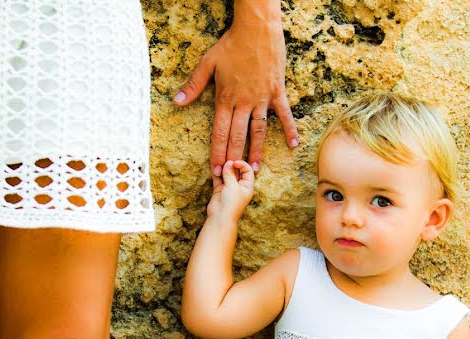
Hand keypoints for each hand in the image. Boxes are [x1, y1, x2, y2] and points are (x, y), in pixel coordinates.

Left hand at [172, 9, 298, 175]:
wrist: (257, 29)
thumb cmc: (231, 44)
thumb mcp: (207, 63)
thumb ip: (193, 85)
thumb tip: (176, 101)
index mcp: (225, 98)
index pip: (219, 132)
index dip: (216, 152)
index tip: (215, 170)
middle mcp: (243, 102)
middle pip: (237, 136)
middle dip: (232, 158)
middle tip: (231, 177)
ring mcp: (261, 99)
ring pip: (258, 130)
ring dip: (257, 150)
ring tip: (255, 169)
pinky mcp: (276, 92)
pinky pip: (284, 114)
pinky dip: (289, 129)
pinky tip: (293, 144)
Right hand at [207, 160, 254, 222]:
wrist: (220, 218)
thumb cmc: (231, 204)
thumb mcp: (233, 187)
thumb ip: (230, 174)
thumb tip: (228, 162)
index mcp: (247, 186)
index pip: (248, 170)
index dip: (242, 164)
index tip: (234, 162)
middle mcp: (239, 185)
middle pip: (237, 171)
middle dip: (231, 165)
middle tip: (225, 161)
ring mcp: (229, 187)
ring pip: (227, 174)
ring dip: (223, 168)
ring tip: (219, 163)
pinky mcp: (220, 189)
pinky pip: (219, 178)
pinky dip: (217, 173)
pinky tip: (215, 167)